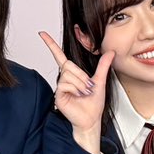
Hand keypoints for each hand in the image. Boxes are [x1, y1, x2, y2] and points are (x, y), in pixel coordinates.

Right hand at [38, 31, 110, 152]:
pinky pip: (66, 84)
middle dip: (82, 76)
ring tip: (84, 93)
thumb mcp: (100, 81)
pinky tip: (78, 96)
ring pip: (68, 75)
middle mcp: (64, 78)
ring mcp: (60, 87)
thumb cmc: (93, 103)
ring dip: (80, 84)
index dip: (51, 45)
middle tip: (88, 87)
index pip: (59, 56)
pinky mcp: (58, 95)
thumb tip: (111, 52)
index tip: (42, 33)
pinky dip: (75, 89)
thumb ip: (103, 66)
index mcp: (72, 74)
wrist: (92, 119)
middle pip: (68, 65)